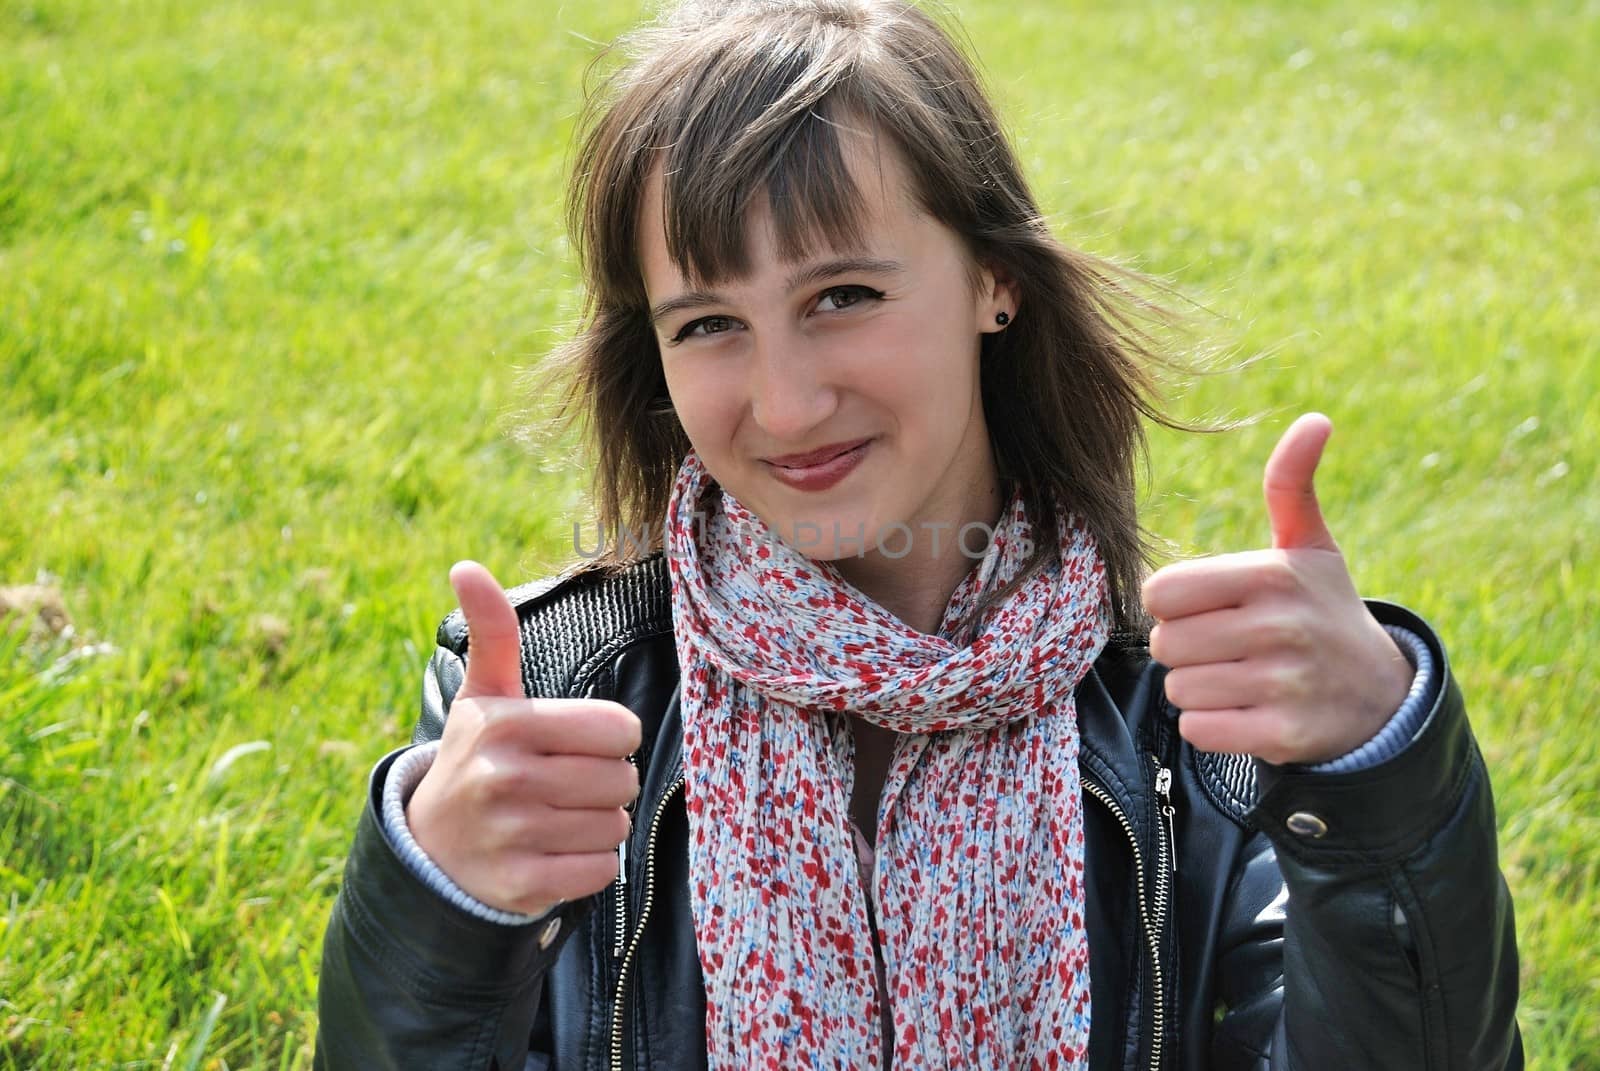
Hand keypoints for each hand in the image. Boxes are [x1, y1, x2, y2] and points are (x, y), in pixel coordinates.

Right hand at [406, 561, 641, 914]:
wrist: (430, 850)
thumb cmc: (475, 758)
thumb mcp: (484, 696)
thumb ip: (492, 632)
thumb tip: (465, 566)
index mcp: (508, 724)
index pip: (620, 729)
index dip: (610, 737)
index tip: (577, 743)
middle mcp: (506, 778)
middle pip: (622, 779)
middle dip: (605, 782)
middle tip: (565, 783)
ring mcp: (512, 836)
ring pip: (614, 826)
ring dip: (596, 823)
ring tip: (556, 816)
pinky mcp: (521, 885)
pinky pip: (601, 871)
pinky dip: (588, 865)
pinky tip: (553, 852)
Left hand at [1141, 414, 1413, 765]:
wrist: (1380, 697)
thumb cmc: (1323, 611)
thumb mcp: (1310, 548)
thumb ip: (1292, 485)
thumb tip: (1315, 420)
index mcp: (1272, 576)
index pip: (1161, 593)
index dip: (1173, 604)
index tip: (1206, 607)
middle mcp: (1279, 627)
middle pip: (1165, 644)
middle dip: (1185, 648)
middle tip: (1227, 646)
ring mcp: (1283, 683)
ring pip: (1179, 689)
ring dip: (1199, 688)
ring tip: (1242, 677)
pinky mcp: (1283, 734)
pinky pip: (1199, 730)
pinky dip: (1213, 726)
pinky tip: (1248, 710)